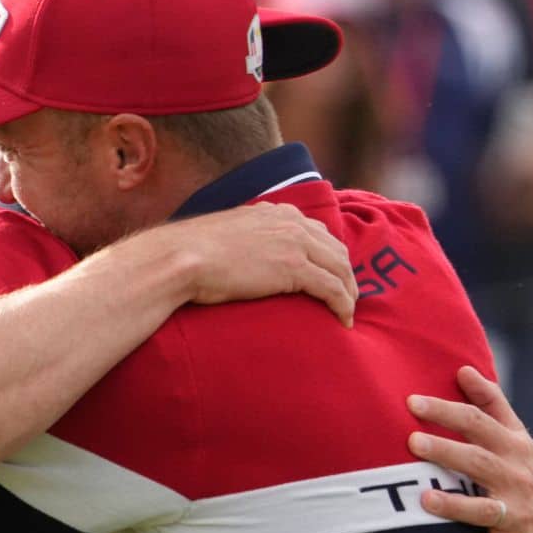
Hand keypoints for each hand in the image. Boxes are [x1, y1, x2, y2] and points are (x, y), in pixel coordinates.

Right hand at [162, 202, 358, 326]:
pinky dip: (343, 305)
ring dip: (349, 292)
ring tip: (348, 312)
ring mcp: (294, 244)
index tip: (331, 274)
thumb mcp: (225, 235)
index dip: (329, 255)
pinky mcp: (294, 269)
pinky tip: (344, 320)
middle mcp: (291, 223)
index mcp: (275, 213)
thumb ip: (243, 239)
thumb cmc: (192, 253)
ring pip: (340, 268)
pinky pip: (332, 288)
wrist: (183, 257)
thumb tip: (239, 256)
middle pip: (336, 249)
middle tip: (347, 297)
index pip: (317, 232)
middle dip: (346, 274)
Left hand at [405, 366, 532, 532]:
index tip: (411, 401)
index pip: (476, 423)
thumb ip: (490, 404)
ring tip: (425, 499)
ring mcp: (516, 514)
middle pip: (477, 461)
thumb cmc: (523, 476)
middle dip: (445, 451)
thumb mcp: (516, 438)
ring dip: (456, 505)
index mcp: (513, 448)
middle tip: (412, 442)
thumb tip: (463, 369)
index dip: (445, 411)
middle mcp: (515, 478)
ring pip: (485, 509)